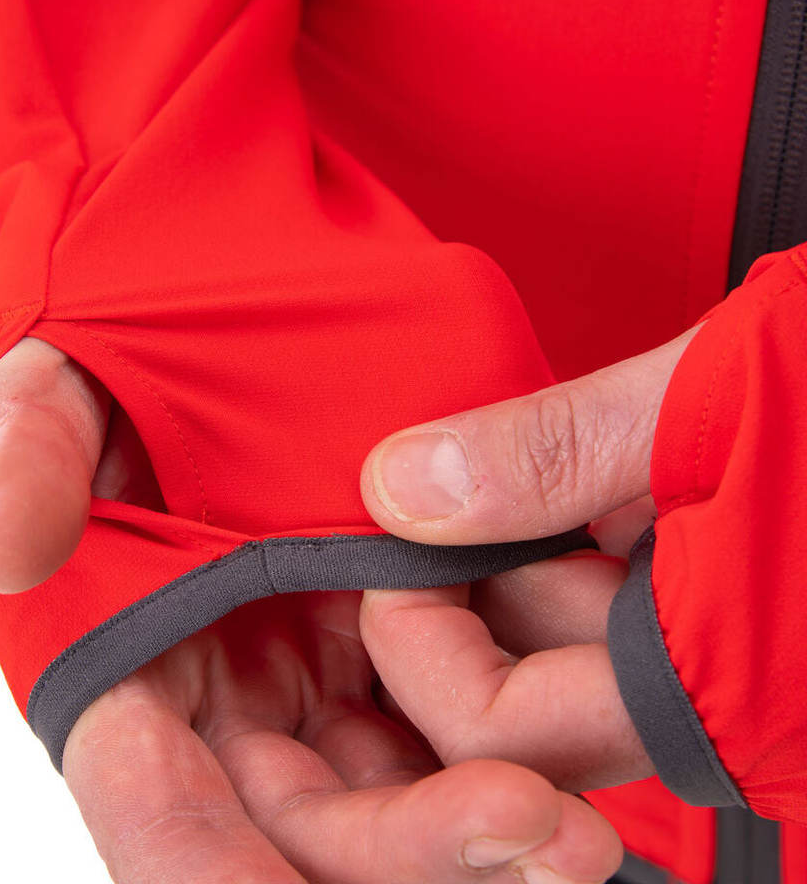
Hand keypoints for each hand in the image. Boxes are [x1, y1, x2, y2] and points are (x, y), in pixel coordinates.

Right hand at [0, 337, 623, 883]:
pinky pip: (459, 722)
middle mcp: (233, 700)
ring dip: (477, 833)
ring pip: (397, 797)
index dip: (214, 875)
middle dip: (406, 853)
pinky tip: (575, 748)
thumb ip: (24, 450)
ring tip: (572, 827)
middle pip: (307, 830)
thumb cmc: (121, 363)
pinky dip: (513, 748)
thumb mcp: (60, 385)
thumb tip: (4, 545)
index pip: (159, 809)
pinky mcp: (402, 642)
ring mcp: (324, 677)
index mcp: (134, 668)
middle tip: (533, 828)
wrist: (222, 330)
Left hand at [358, 328, 700, 793]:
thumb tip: (402, 488)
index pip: (494, 731)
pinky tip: (568, 488)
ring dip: (509, 565)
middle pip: (512, 702)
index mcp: (711, 677)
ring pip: (554, 658)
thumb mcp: (699, 392)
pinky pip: (603, 621)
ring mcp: (718, 670)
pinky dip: (560, 556)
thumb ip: (549, 451)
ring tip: (525, 473)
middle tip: (448, 497)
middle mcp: (714, 704)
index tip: (403, 538)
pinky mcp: (722, 627)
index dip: (419, 640)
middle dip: (459, 597)